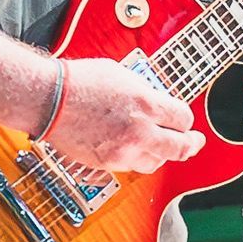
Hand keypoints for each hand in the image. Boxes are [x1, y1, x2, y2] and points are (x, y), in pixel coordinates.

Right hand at [45, 57, 203, 173]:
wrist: (48, 99)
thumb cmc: (78, 81)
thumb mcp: (122, 74)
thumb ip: (145, 92)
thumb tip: (157, 101)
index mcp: (145, 103)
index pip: (183, 119)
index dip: (185, 120)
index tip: (184, 120)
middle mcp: (138, 131)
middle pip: (180, 148)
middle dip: (190, 144)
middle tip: (194, 142)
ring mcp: (123, 150)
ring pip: (156, 162)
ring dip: (161, 153)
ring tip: (160, 145)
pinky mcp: (107, 163)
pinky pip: (132, 166)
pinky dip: (136, 157)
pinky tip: (133, 147)